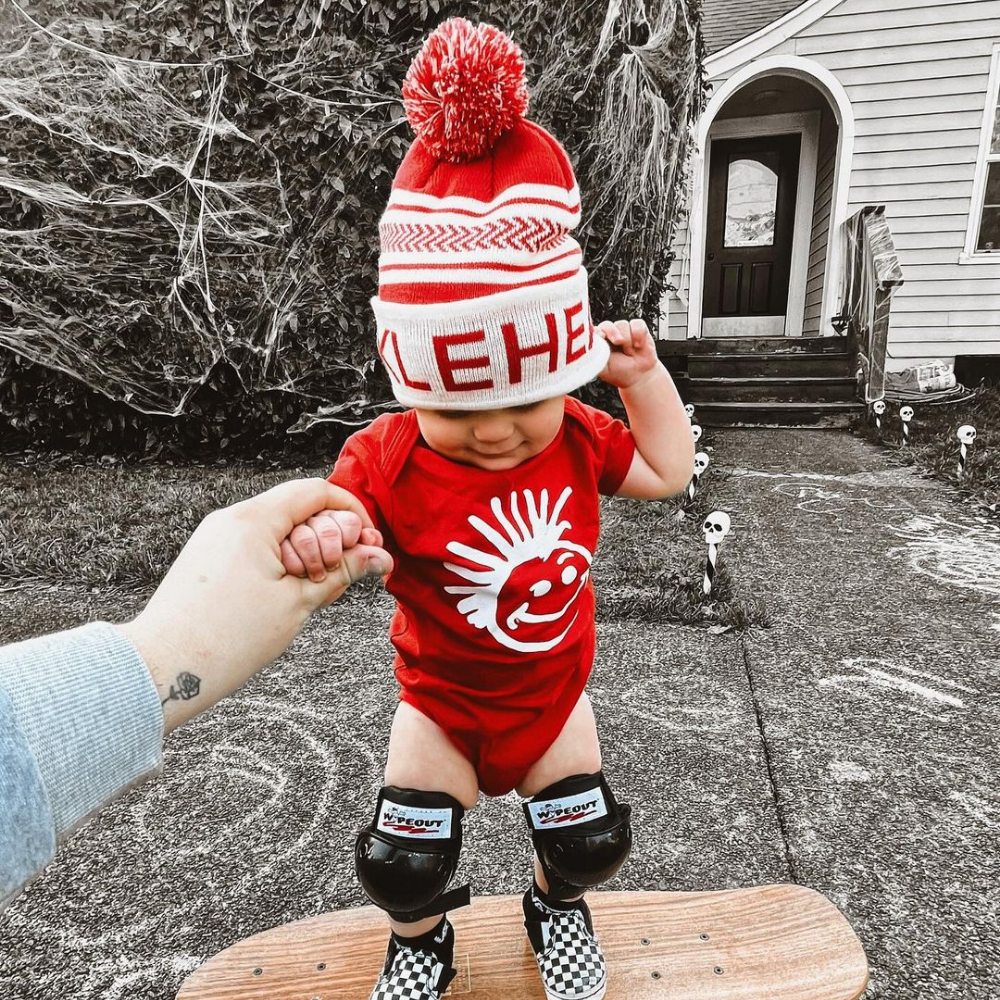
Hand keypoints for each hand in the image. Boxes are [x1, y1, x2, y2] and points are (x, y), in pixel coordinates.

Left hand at [116, 479, 392, 732]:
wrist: (164, 669)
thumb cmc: (226, 639)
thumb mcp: (298, 602)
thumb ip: (342, 571)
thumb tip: (378, 556)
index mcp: (254, 519)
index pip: (316, 491)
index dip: (350, 512)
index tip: (367, 539)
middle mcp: (232, 518)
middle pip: (299, 509)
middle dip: (329, 538)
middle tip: (339, 574)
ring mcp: (216, 537)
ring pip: (279, 530)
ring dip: (306, 554)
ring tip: (308, 593)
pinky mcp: (209, 558)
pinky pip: (257, 547)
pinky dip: (281, 564)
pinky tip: (286, 596)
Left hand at [596, 319, 659, 389]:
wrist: (639, 376)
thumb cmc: (618, 372)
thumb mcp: (603, 369)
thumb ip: (593, 359)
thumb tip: (586, 351)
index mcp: (599, 343)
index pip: (594, 331)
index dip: (597, 332)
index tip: (600, 336)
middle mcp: (609, 334)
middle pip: (607, 325)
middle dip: (612, 332)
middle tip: (618, 342)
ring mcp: (623, 331)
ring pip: (623, 324)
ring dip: (628, 339)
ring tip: (629, 352)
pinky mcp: (638, 330)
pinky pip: (638, 324)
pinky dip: (639, 335)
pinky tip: (638, 346)